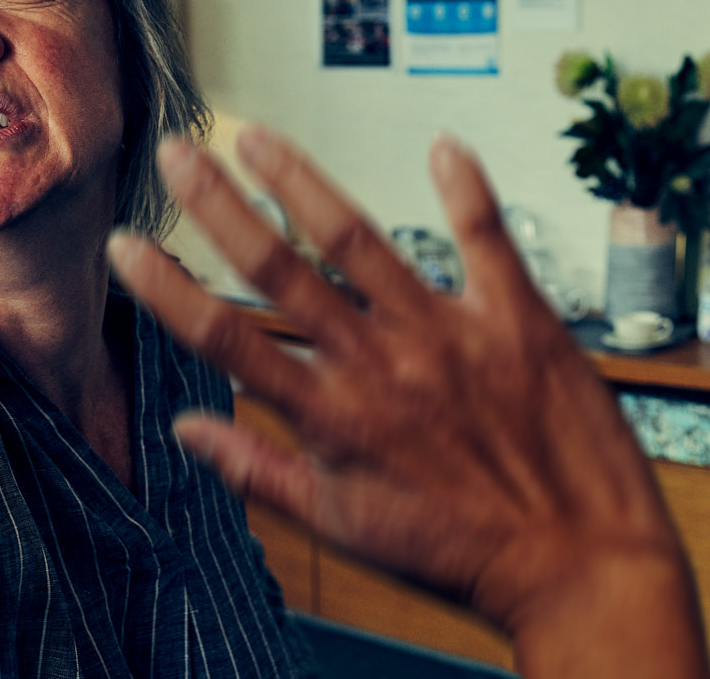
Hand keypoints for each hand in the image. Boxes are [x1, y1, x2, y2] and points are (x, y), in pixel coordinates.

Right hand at [108, 128, 709, 678]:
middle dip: (218, 204)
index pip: (225, 339)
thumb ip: (259, 473)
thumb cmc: (462, 556)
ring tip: (259, 136)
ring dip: (302, 182)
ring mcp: (447, 337)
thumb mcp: (344, 528)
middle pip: (279, 270)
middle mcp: (379, 367)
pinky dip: (467, 190)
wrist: (582, 572)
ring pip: (360, 242)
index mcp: (331, 418)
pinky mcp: (518, 323)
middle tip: (179, 151)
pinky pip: (487, 239)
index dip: (167, 289)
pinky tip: (444, 146)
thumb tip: (188, 430)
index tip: (126, 246)